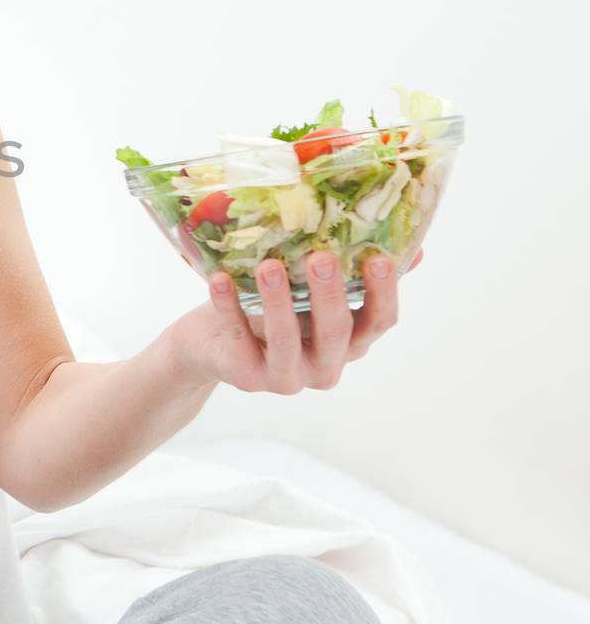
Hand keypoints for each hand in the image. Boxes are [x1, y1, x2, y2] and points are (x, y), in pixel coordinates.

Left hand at [164, 248, 422, 393]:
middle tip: (322, 257)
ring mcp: (287, 377)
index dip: (383, 293)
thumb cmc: (269, 309)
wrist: (211, 345)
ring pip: (286, 339)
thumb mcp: (308, 292)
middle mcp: (325, 366)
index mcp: (350, 343)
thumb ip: (350, 275)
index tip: (380, 256)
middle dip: (329, 294)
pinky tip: (220, 280)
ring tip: (269, 266)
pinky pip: (238, 338)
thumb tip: (412, 247)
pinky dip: (228, 307)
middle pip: (336, 333)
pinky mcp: (246, 376)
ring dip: (278, 301)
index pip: (379, 322)